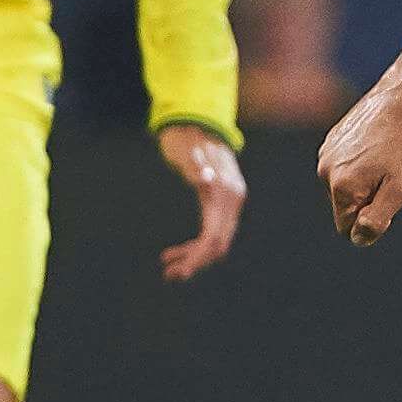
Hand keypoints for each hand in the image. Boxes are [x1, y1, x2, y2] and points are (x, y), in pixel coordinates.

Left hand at [160, 123, 245, 281]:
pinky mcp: (221, 204)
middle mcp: (233, 201)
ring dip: (194, 257)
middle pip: (218, 244)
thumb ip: (197, 166)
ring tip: (169, 268)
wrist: (196, 127)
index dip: (197, 257)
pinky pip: (212, 232)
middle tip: (169, 275)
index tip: (179, 271)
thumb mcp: (187, 152)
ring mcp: (229, 203)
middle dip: (195, 262)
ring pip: (216, 241)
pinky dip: (194, 245)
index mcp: (226, 193)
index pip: (215, 236)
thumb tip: (206, 179)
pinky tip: (174, 252)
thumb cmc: (186, 140)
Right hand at [319, 83, 401, 246]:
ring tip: (390, 154)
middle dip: (369, 196)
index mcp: (341, 186)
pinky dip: (364, 159)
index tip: (391, 194)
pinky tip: (383, 142)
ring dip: (367, 177)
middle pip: (346, 203)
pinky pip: (347, 162)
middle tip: (394, 171)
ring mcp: (327, 150)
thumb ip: (377, 219)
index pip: (346, 225)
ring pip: (347, 182)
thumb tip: (357, 239)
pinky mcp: (334, 136)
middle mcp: (325, 169)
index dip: (372, 218)